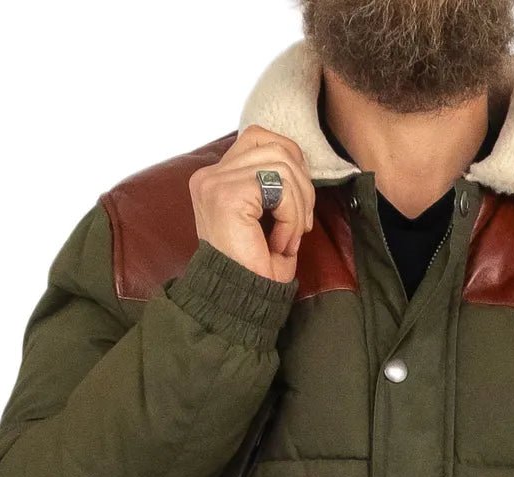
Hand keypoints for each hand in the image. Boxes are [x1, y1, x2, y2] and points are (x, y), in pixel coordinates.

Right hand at [186, 124, 315, 282]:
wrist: (238, 301)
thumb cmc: (253, 268)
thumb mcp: (266, 218)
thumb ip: (276, 184)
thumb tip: (301, 165)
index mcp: (216, 177)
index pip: (260, 137)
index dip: (291, 163)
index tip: (299, 205)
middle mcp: (210, 175)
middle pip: (276, 147)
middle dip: (302, 186)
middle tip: (302, 225)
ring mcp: (216, 182)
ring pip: (282, 165)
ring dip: (298, 206)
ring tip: (289, 238)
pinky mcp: (228, 195)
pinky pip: (279, 188)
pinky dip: (291, 217)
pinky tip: (281, 242)